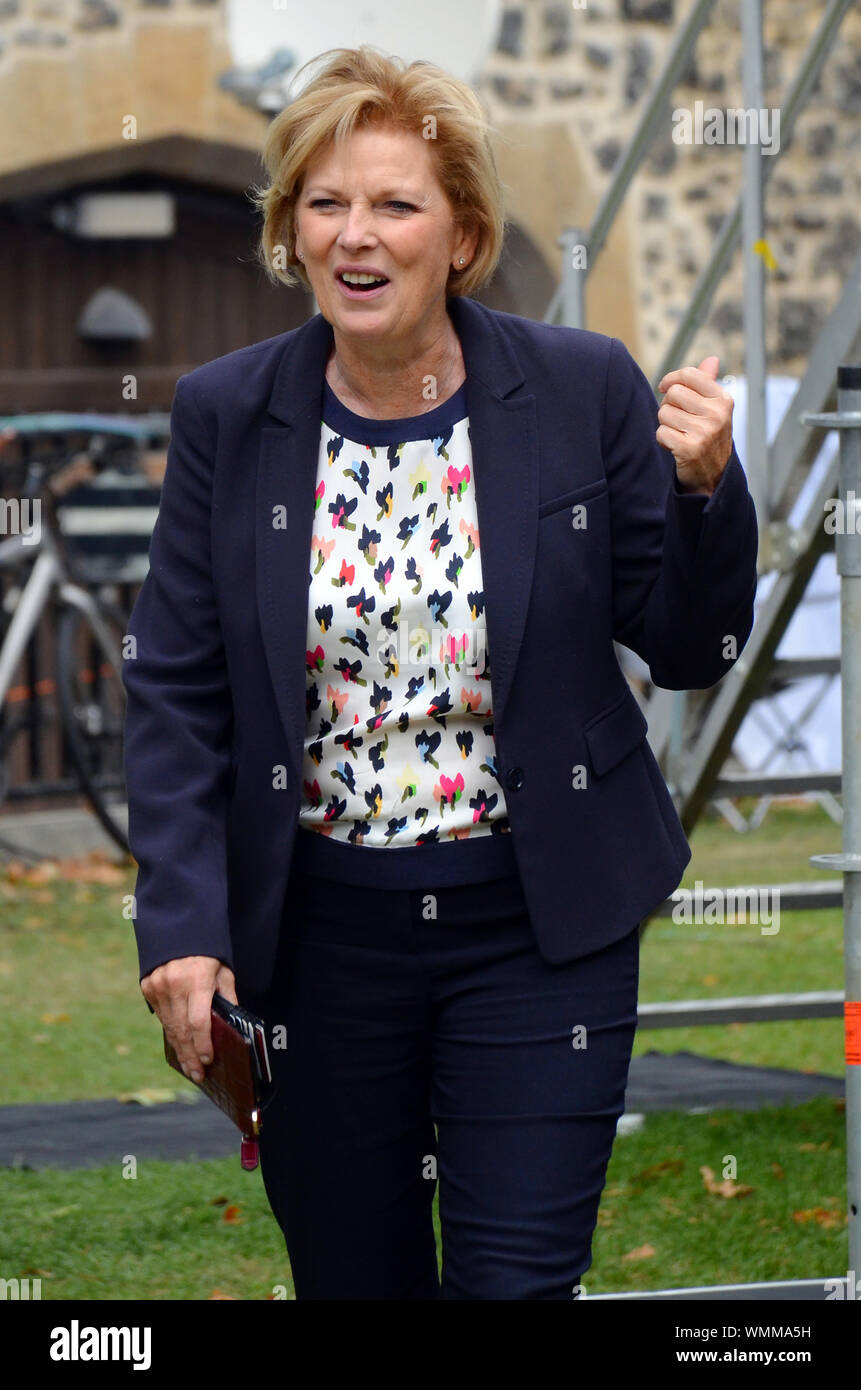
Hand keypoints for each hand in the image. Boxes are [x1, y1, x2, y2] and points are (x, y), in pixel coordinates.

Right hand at [141, 955, 237, 1082]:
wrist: (178, 927)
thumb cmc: (207, 952)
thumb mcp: (223, 971)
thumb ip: (227, 997)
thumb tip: (231, 1027)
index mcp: (196, 980)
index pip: (198, 1022)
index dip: (203, 1044)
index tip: (208, 1060)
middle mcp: (174, 985)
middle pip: (181, 1030)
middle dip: (190, 1055)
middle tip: (197, 1075)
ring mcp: (157, 987)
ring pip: (169, 1026)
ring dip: (179, 1048)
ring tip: (189, 1067)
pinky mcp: (147, 987)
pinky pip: (160, 1016)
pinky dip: (170, 1031)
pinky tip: (178, 1044)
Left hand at [656, 355, 733, 496]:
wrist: (715, 475)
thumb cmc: (710, 437)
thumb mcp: (714, 409)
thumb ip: (709, 383)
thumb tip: (711, 359)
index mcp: (723, 400)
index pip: (689, 374)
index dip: (671, 379)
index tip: (665, 387)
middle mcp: (717, 414)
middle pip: (673, 394)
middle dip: (668, 406)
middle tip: (677, 419)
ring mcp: (704, 432)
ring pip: (664, 413)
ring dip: (665, 424)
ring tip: (679, 433)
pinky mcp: (690, 449)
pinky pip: (661, 433)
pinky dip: (663, 440)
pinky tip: (675, 446)